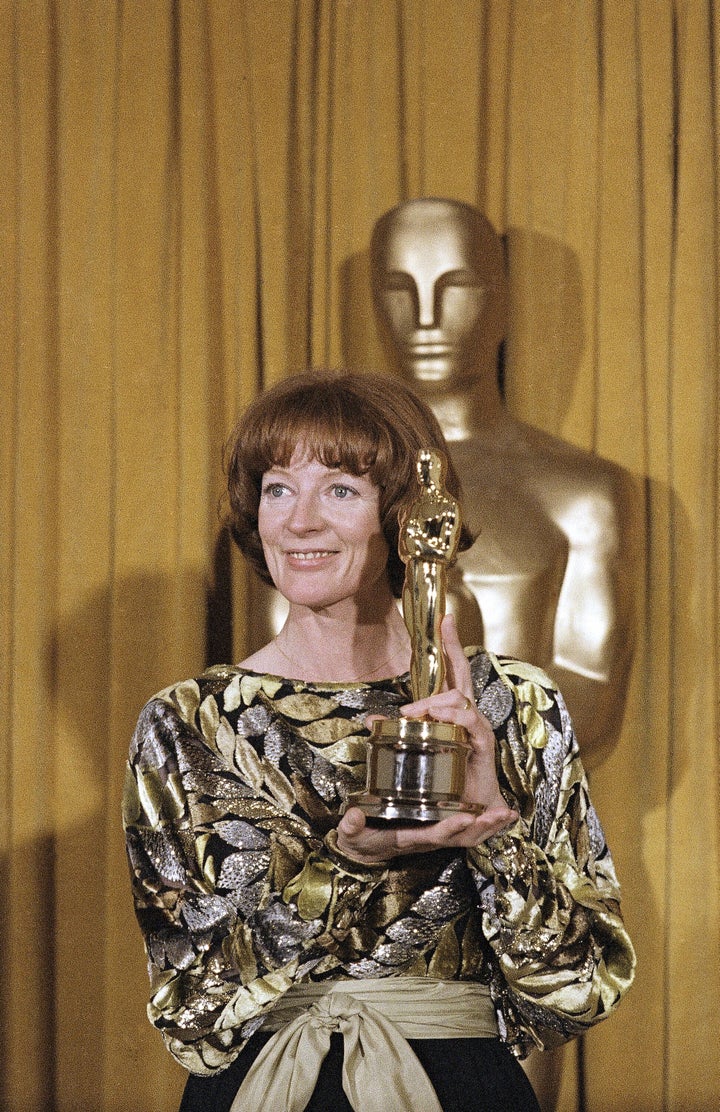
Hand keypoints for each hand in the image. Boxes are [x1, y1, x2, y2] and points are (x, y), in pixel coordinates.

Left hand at [336, 614, 517, 864]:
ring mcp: (477, 730)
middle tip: (442, 629)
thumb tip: (368, 720)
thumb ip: (393, 735)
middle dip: (454, 650)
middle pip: (463, 676)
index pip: (453, 674)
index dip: (450, 646)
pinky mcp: (482, 746)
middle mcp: (468, 718)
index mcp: (452, 715)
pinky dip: (454, 717)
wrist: (465, 818)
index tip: (445, 618)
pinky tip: (438, 719)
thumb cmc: (443, 784)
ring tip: (413, 711)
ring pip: (461, 698)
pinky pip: (471, 723)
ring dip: (435, 699)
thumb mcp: (411, 756)